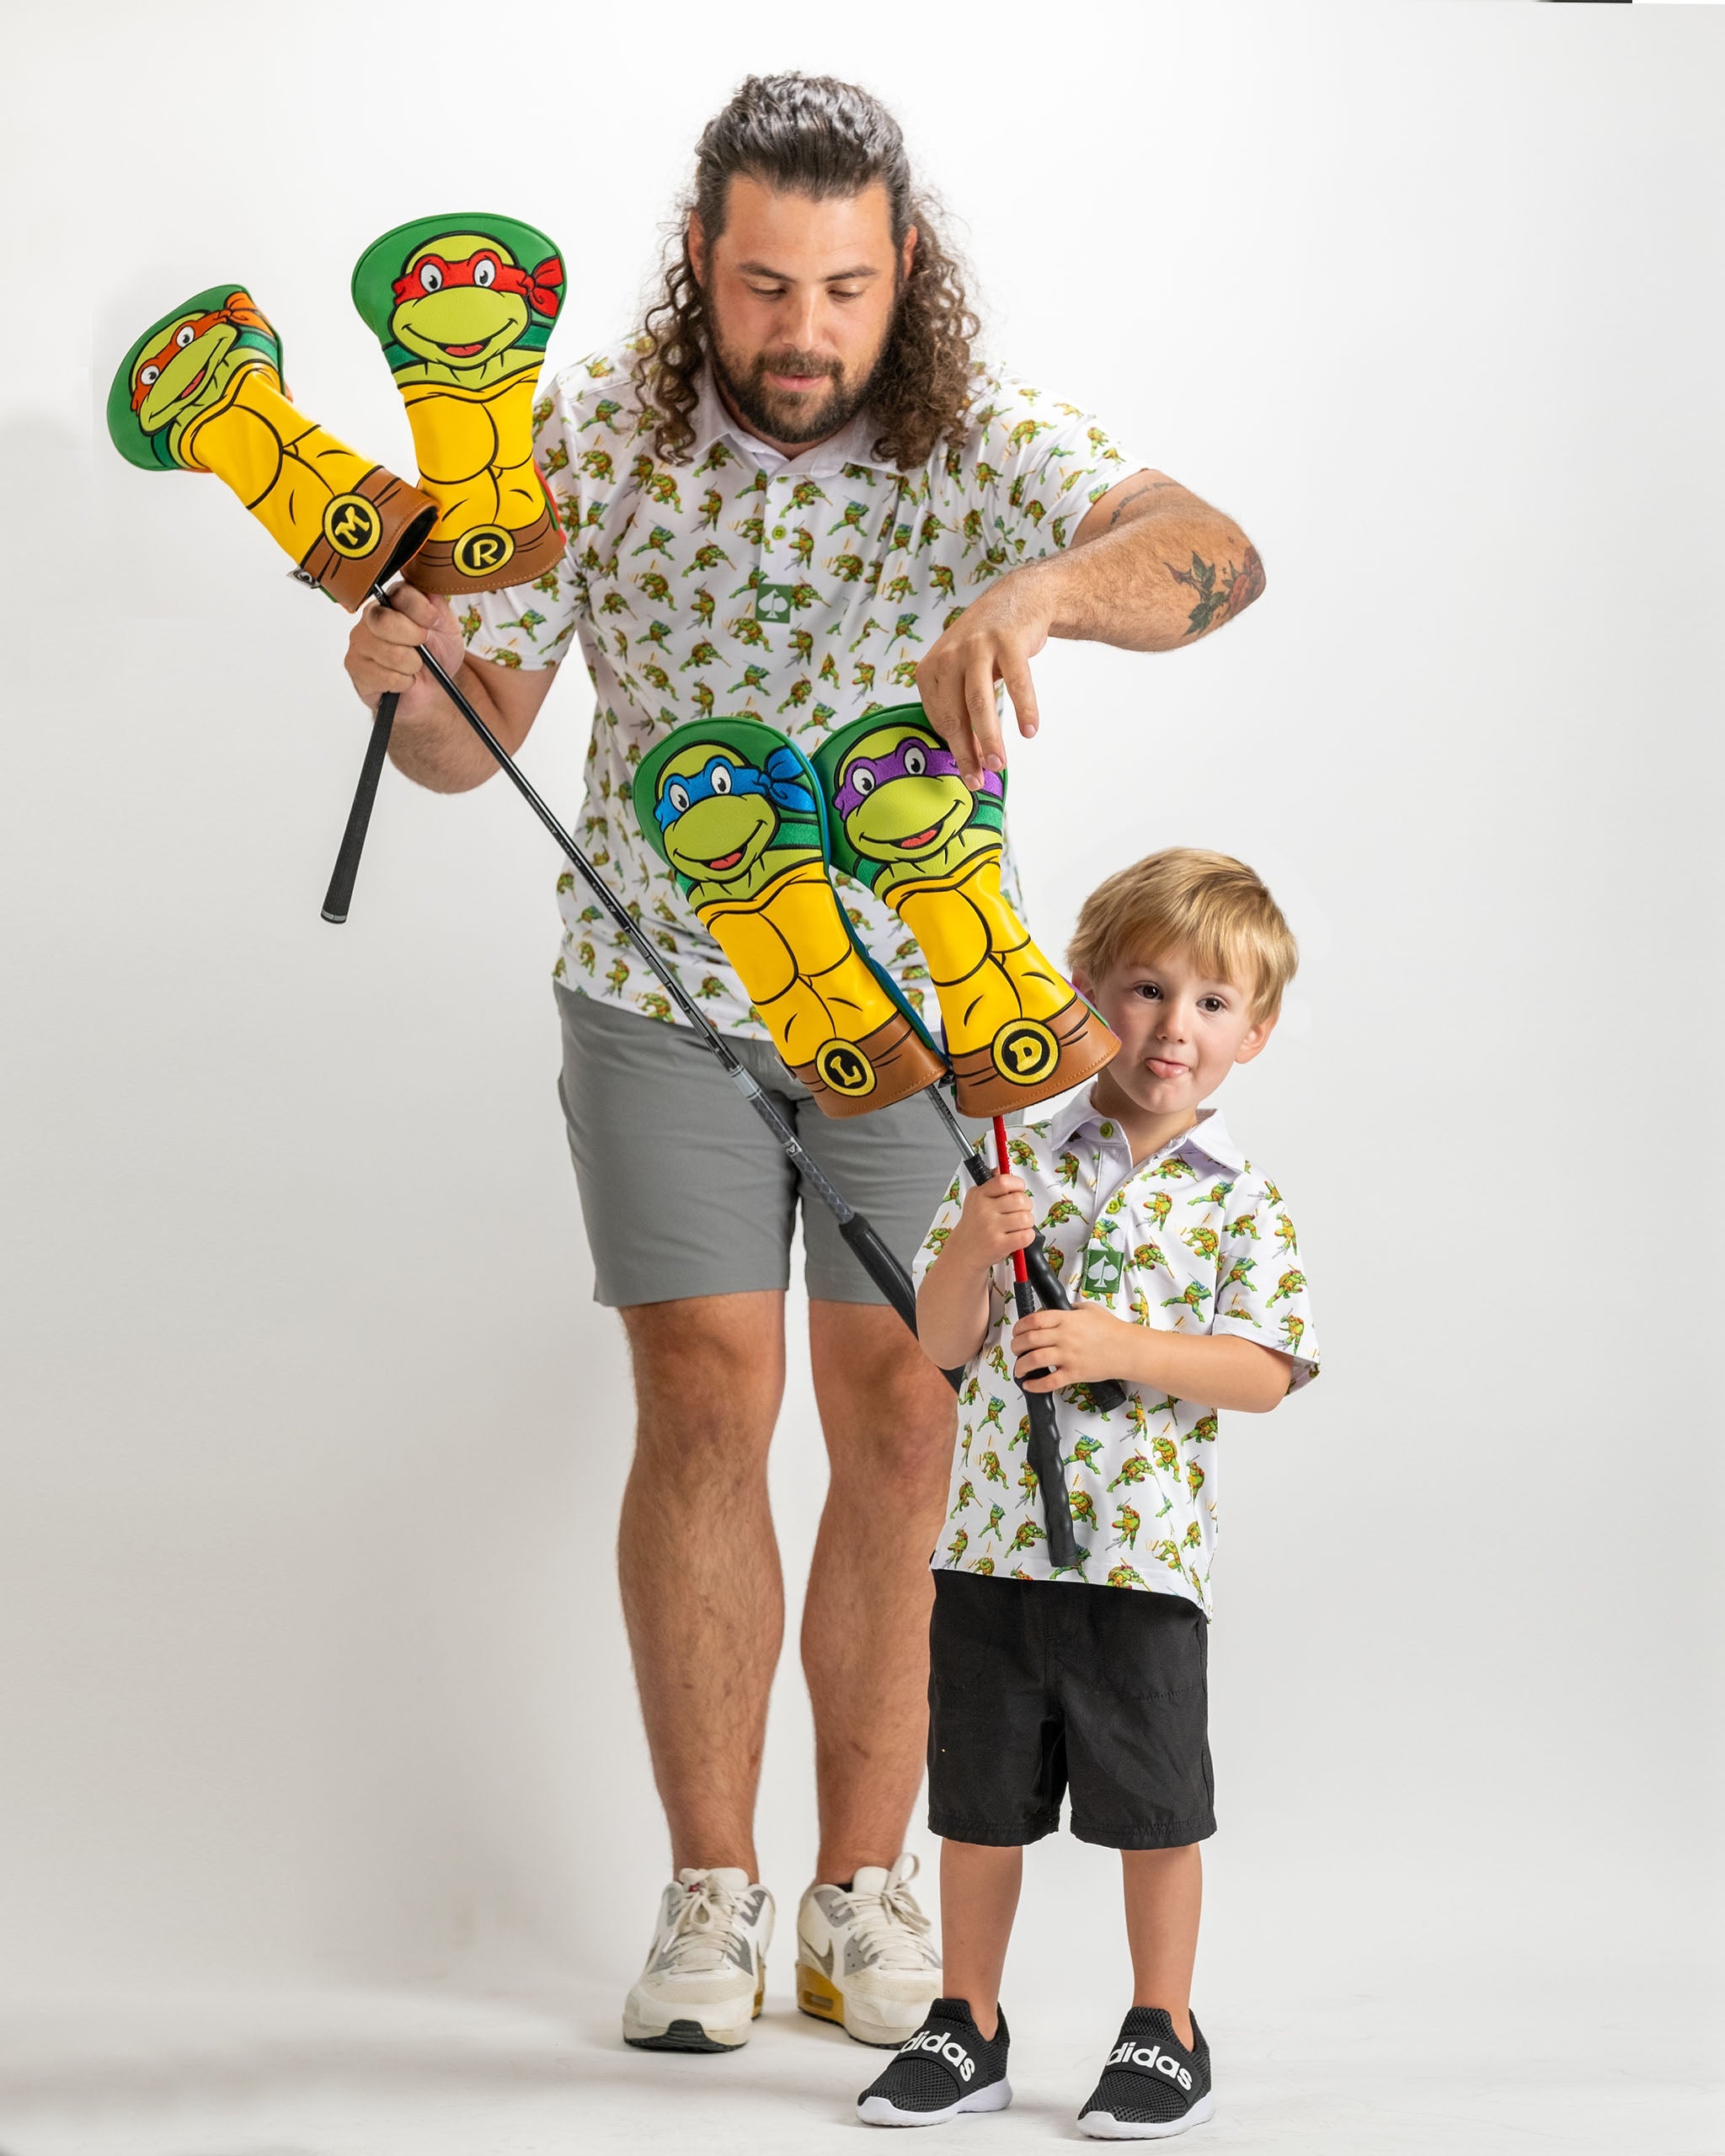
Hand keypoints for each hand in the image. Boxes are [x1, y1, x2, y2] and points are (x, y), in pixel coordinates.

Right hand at [343, 584, 465, 724]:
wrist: (434, 686)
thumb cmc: (437, 652)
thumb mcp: (447, 625)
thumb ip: (436, 605)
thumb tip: (424, 599)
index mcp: (392, 599)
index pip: (400, 594)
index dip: (423, 613)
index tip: (433, 623)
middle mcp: (370, 616)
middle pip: (384, 621)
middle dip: (414, 640)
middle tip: (423, 649)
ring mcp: (359, 641)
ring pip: (390, 654)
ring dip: (412, 666)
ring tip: (413, 667)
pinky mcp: (355, 667)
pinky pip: (385, 677)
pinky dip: (403, 683)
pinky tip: (402, 679)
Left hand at [915, 565, 1054, 785]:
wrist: (1018, 599)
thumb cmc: (988, 646)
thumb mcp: (963, 673)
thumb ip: (961, 709)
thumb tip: (969, 758)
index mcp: (930, 669)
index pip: (940, 719)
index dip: (955, 749)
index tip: (970, 772)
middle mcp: (948, 656)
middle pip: (955, 715)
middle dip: (967, 752)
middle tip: (980, 779)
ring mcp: (976, 646)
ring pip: (979, 702)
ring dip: (989, 737)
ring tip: (999, 763)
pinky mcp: (1007, 640)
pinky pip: (1017, 682)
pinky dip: (1024, 708)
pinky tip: (1029, 730)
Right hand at [946, 1172, 1035, 1273]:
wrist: (962, 1253)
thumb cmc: (972, 1227)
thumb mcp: (975, 1201)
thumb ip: (990, 1184)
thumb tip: (1000, 1168)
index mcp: (979, 1196)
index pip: (1004, 1181)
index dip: (1017, 1184)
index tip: (1018, 1190)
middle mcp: (984, 1210)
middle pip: (1020, 1200)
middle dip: (1026, 1205)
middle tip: (1021, 1210)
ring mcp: (991, 1228)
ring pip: (1026, 1218)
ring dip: (1028, 1222)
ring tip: (1019, 1225)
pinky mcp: (999, 1244)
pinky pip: (1026, 1236)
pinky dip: (1027, 1236)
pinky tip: (1019, 1236)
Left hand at [1012, 1304, 1132, 1393]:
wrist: (1128, 1349)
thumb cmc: (1112, 1330)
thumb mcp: (1090, 1309)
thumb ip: (1071, 1309)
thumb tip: (1058, 1309)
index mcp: (1066, 1319)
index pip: (1033, 1320)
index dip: (1019, 1326)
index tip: (1017, 1331)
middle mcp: (1064, 1336)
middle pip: (1029, 1340)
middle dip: (1016, 1346)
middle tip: (1015, 1349)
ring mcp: (1069, 1356)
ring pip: (1034, 1360)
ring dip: (1021, 1365)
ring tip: (1019, 1368)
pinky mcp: (1074, 1373)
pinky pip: (1050, 1381)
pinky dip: (1035, 1385)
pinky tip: (1029, 1384)